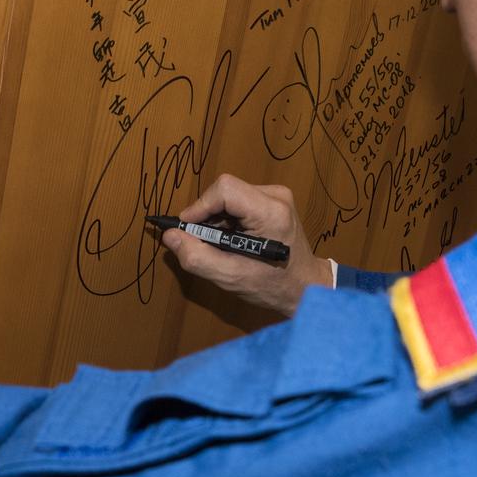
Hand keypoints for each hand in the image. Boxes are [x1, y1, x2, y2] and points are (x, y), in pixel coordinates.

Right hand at [162, 174, 331, 315]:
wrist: (305, 287)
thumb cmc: (273, 285)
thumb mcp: (231, 278)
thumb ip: (197, 257)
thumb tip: (170, 236)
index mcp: (270, 213)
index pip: (224, 190)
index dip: (199, 207)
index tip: (187, 229)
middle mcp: (276, 196)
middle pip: (225, 191)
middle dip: (207, 216)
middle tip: (204, 243)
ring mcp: (277, 196)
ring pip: (230, 195)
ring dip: (217, 219)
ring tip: (221, 245)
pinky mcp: (274, 200)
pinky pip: (239, 200)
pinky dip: (228, 219)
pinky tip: (232, 239)